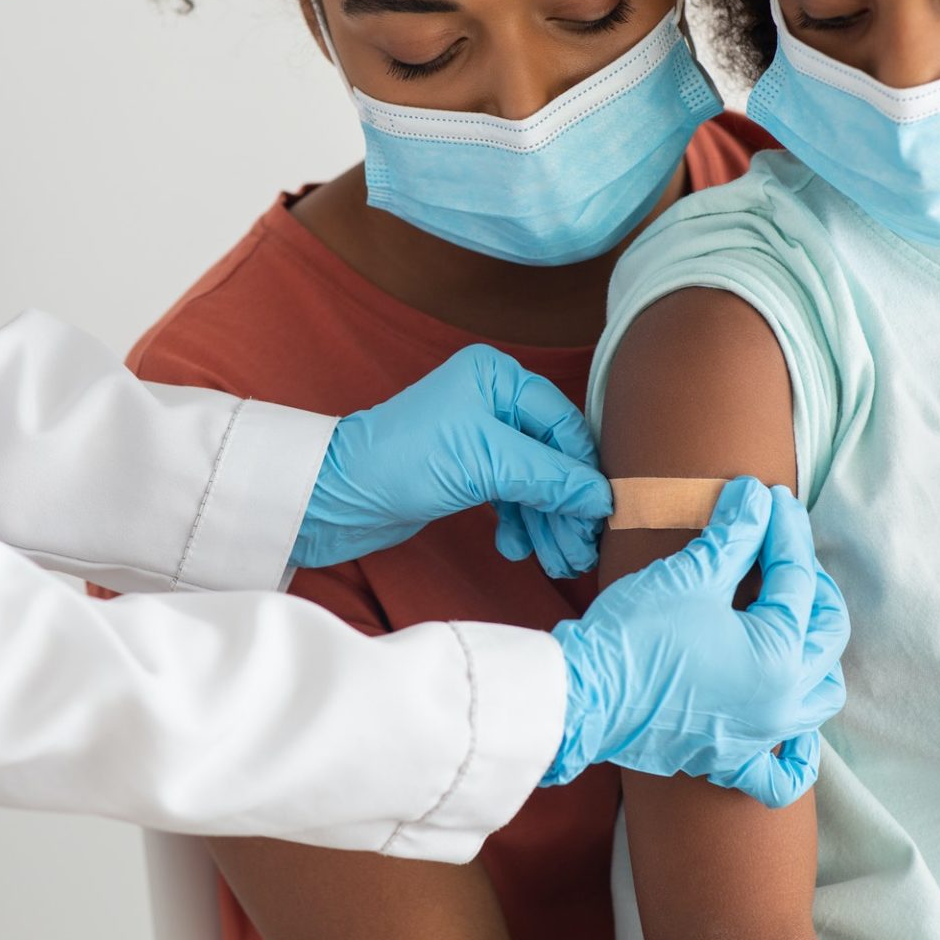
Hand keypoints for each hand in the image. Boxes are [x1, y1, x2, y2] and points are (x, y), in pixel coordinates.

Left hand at [291, 345, 613, 576]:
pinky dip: (520, 522)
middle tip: (579, 552)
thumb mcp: (485, 464)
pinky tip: (515, 548)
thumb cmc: (401, 462)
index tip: (602, 516)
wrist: (336, 497)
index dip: (585, 472)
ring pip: (534, 480)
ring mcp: (478, 435)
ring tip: (557, 562)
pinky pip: (511, 495)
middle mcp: (491, 398)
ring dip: (548, 522)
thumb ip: (549, 478)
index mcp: (497, 376)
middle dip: (567, 505)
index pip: (564, 424)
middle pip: (553, 456)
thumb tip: (604, 498)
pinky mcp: (465, 470)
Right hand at [545, 477, 848, 805]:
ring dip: (816, 656)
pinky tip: (790, 733)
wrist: (582, 696)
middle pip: (825, 632)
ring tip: (793, 622)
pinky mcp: (727, 760)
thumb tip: (756, 497)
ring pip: (819, 698)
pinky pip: (779, 773)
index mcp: (781, 653)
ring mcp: (759, 736)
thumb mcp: (690, 575)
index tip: (768, 498)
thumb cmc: (636, 634)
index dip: (783, 530)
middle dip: (810, 582)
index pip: (796, 577)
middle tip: (780, 547)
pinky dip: (794, 756)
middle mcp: (784, 701)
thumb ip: (735, 534)